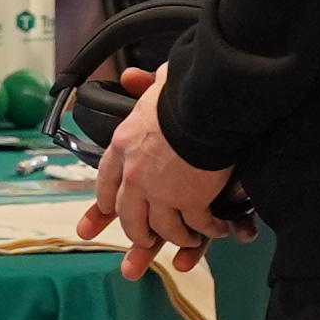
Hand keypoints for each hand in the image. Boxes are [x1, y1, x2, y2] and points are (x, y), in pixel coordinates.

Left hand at [83, 101, 242, 282]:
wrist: (204, 105)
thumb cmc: (184, 91)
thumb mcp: (157, 86)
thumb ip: (145, 84)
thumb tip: (132, 76)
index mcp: (122, 147)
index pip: (106, 183)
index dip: (105, 204)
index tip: (103, 216)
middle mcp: (133, 175)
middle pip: (129, 216)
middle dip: (137, 234)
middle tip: (143, 243)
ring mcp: (160, 193)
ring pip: (161, 228)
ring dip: (176, 238)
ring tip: (187, 240)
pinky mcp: (189, 202)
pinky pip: (195, 226)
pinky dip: (207, 232)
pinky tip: (216, 230)